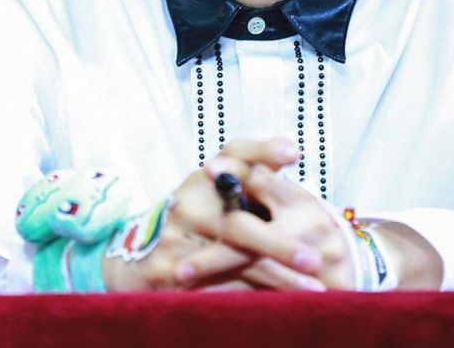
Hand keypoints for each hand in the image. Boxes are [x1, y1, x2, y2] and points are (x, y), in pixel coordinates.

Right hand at [102, 137, 326, 291]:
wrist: (138, 256)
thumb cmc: (194, 214)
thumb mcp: (214, 185)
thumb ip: (253, 165)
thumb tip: (291, 148)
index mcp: (203, 180)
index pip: (235, 156)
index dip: (263, 152)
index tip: (293, 153)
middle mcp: (187, 206)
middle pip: (238, 226)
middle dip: (278, 245)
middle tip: (315, 260)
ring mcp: (176, 242)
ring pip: (234, 264)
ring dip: (275, 280)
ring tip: (312, 291)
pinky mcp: (169, 277)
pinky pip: (219, 291)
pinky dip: (252, 298)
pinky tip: (280, 306)